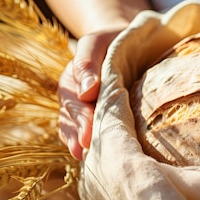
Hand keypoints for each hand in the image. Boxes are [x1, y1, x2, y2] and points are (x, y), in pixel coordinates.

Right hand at [58, 28, 124, 158]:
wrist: (127, 43)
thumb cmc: (112, 40)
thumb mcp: (97, 42)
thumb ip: (87, 62)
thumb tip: (87, 92)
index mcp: (73, 78)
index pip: (74, 100)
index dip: (81, 118)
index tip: (87, 134)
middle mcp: (74, 96)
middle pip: (72, 118)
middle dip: (79, 134)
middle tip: (86, 149)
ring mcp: (83, 108)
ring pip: (75, 129)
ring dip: (79, 143)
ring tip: (86, 159)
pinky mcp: (97, 117)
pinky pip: (88, 132)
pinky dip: (88, 144)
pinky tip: (94, 159)